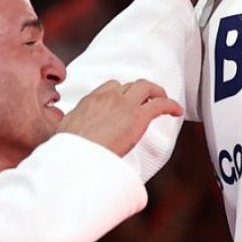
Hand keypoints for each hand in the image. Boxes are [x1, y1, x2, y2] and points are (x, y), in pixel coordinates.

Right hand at [57, 79, 182, 157]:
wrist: (77, 156)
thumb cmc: (68, 150)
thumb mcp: (65, 131)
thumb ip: (73, 125)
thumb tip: (71, 133)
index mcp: (91, 100)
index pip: (110, 88)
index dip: (120, 93)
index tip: (124, 101)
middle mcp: (109, 97)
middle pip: (129, 85)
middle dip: (138, 91)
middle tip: (145, 99)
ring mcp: (125, 105)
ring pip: (146, 87)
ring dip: (156, 92)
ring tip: (163, 99)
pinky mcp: (139, 116)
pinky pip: (160, 104)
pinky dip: (171, 105)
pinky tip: (177, 111)